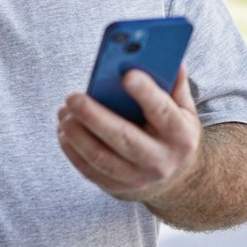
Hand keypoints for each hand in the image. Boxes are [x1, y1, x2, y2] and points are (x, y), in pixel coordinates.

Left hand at [57, 65, 201, 203]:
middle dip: (95, 116)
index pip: (163, 112)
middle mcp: (160, 160)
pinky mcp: (117, 189)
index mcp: (180, 135)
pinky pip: (89, 170)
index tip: (127, 74)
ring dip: (77, 134)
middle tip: (73, 97)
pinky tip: (63, 131)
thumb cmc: (173, 133)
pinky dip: (72, 150)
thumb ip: (174, 84)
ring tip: (64, 111)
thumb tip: (167, 57)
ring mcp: (138, 179)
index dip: (146, 94)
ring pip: (101, 158)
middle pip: (124, 139)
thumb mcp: (183, 110)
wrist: (175, 180)